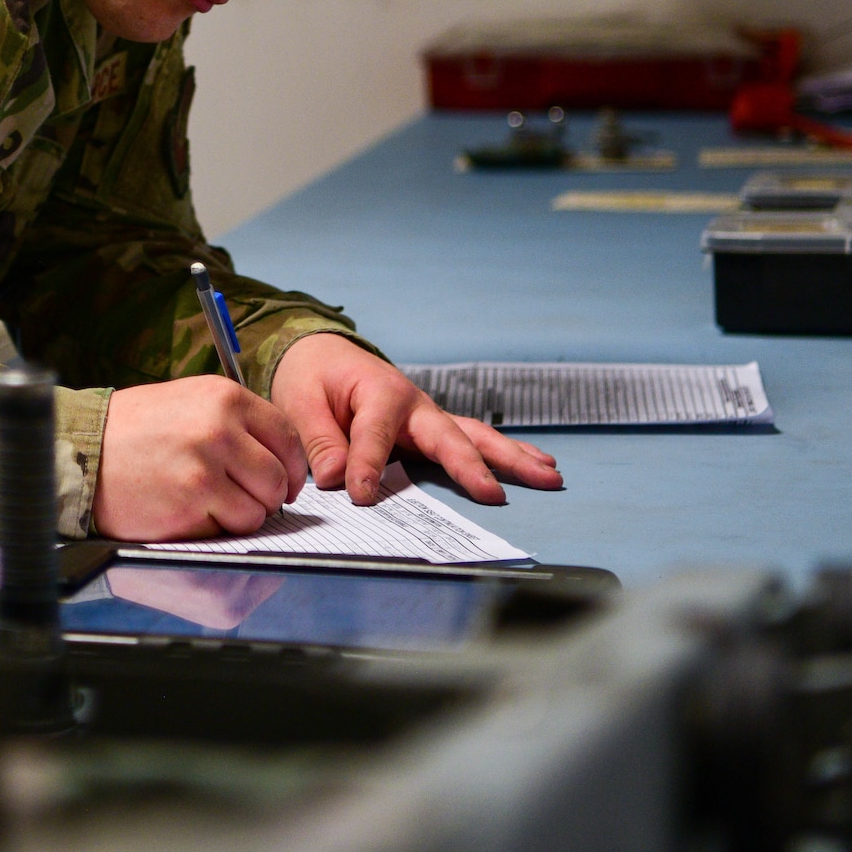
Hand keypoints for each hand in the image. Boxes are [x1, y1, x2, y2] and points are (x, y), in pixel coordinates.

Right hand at [93, 377, 308, 540]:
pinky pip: (227, 531)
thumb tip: (281, 458)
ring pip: (257, 511)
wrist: (82, 450)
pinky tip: (188, 511)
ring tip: (211, 504)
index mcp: (225, 398)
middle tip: (249, 499)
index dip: (292, 467)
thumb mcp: (191, 401)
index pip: (288, 438)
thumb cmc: (136, 428)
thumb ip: (237, 422)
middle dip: (269, 497)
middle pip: (278, 479)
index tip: (285, 481)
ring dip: (241, 516)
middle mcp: (219, 430)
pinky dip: (214, 529)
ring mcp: (204, 471)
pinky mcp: (188, 507)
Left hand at [270, 334, 562, 505]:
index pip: (377, 437)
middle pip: (451, 436)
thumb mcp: (300, 402)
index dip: (368, 467)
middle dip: (475, 467)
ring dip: (513, 458)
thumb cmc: (311, 376)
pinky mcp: (432, 430)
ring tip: (551, 476)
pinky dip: (505, 454)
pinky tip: (540, 465)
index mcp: (379, 393)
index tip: (361, 497)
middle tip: (497, 495)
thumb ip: (319, 440)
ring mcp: (428, 417)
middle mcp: (414, 404)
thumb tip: (338, 479)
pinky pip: (472, 442)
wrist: (320, 354)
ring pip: (476, 438)